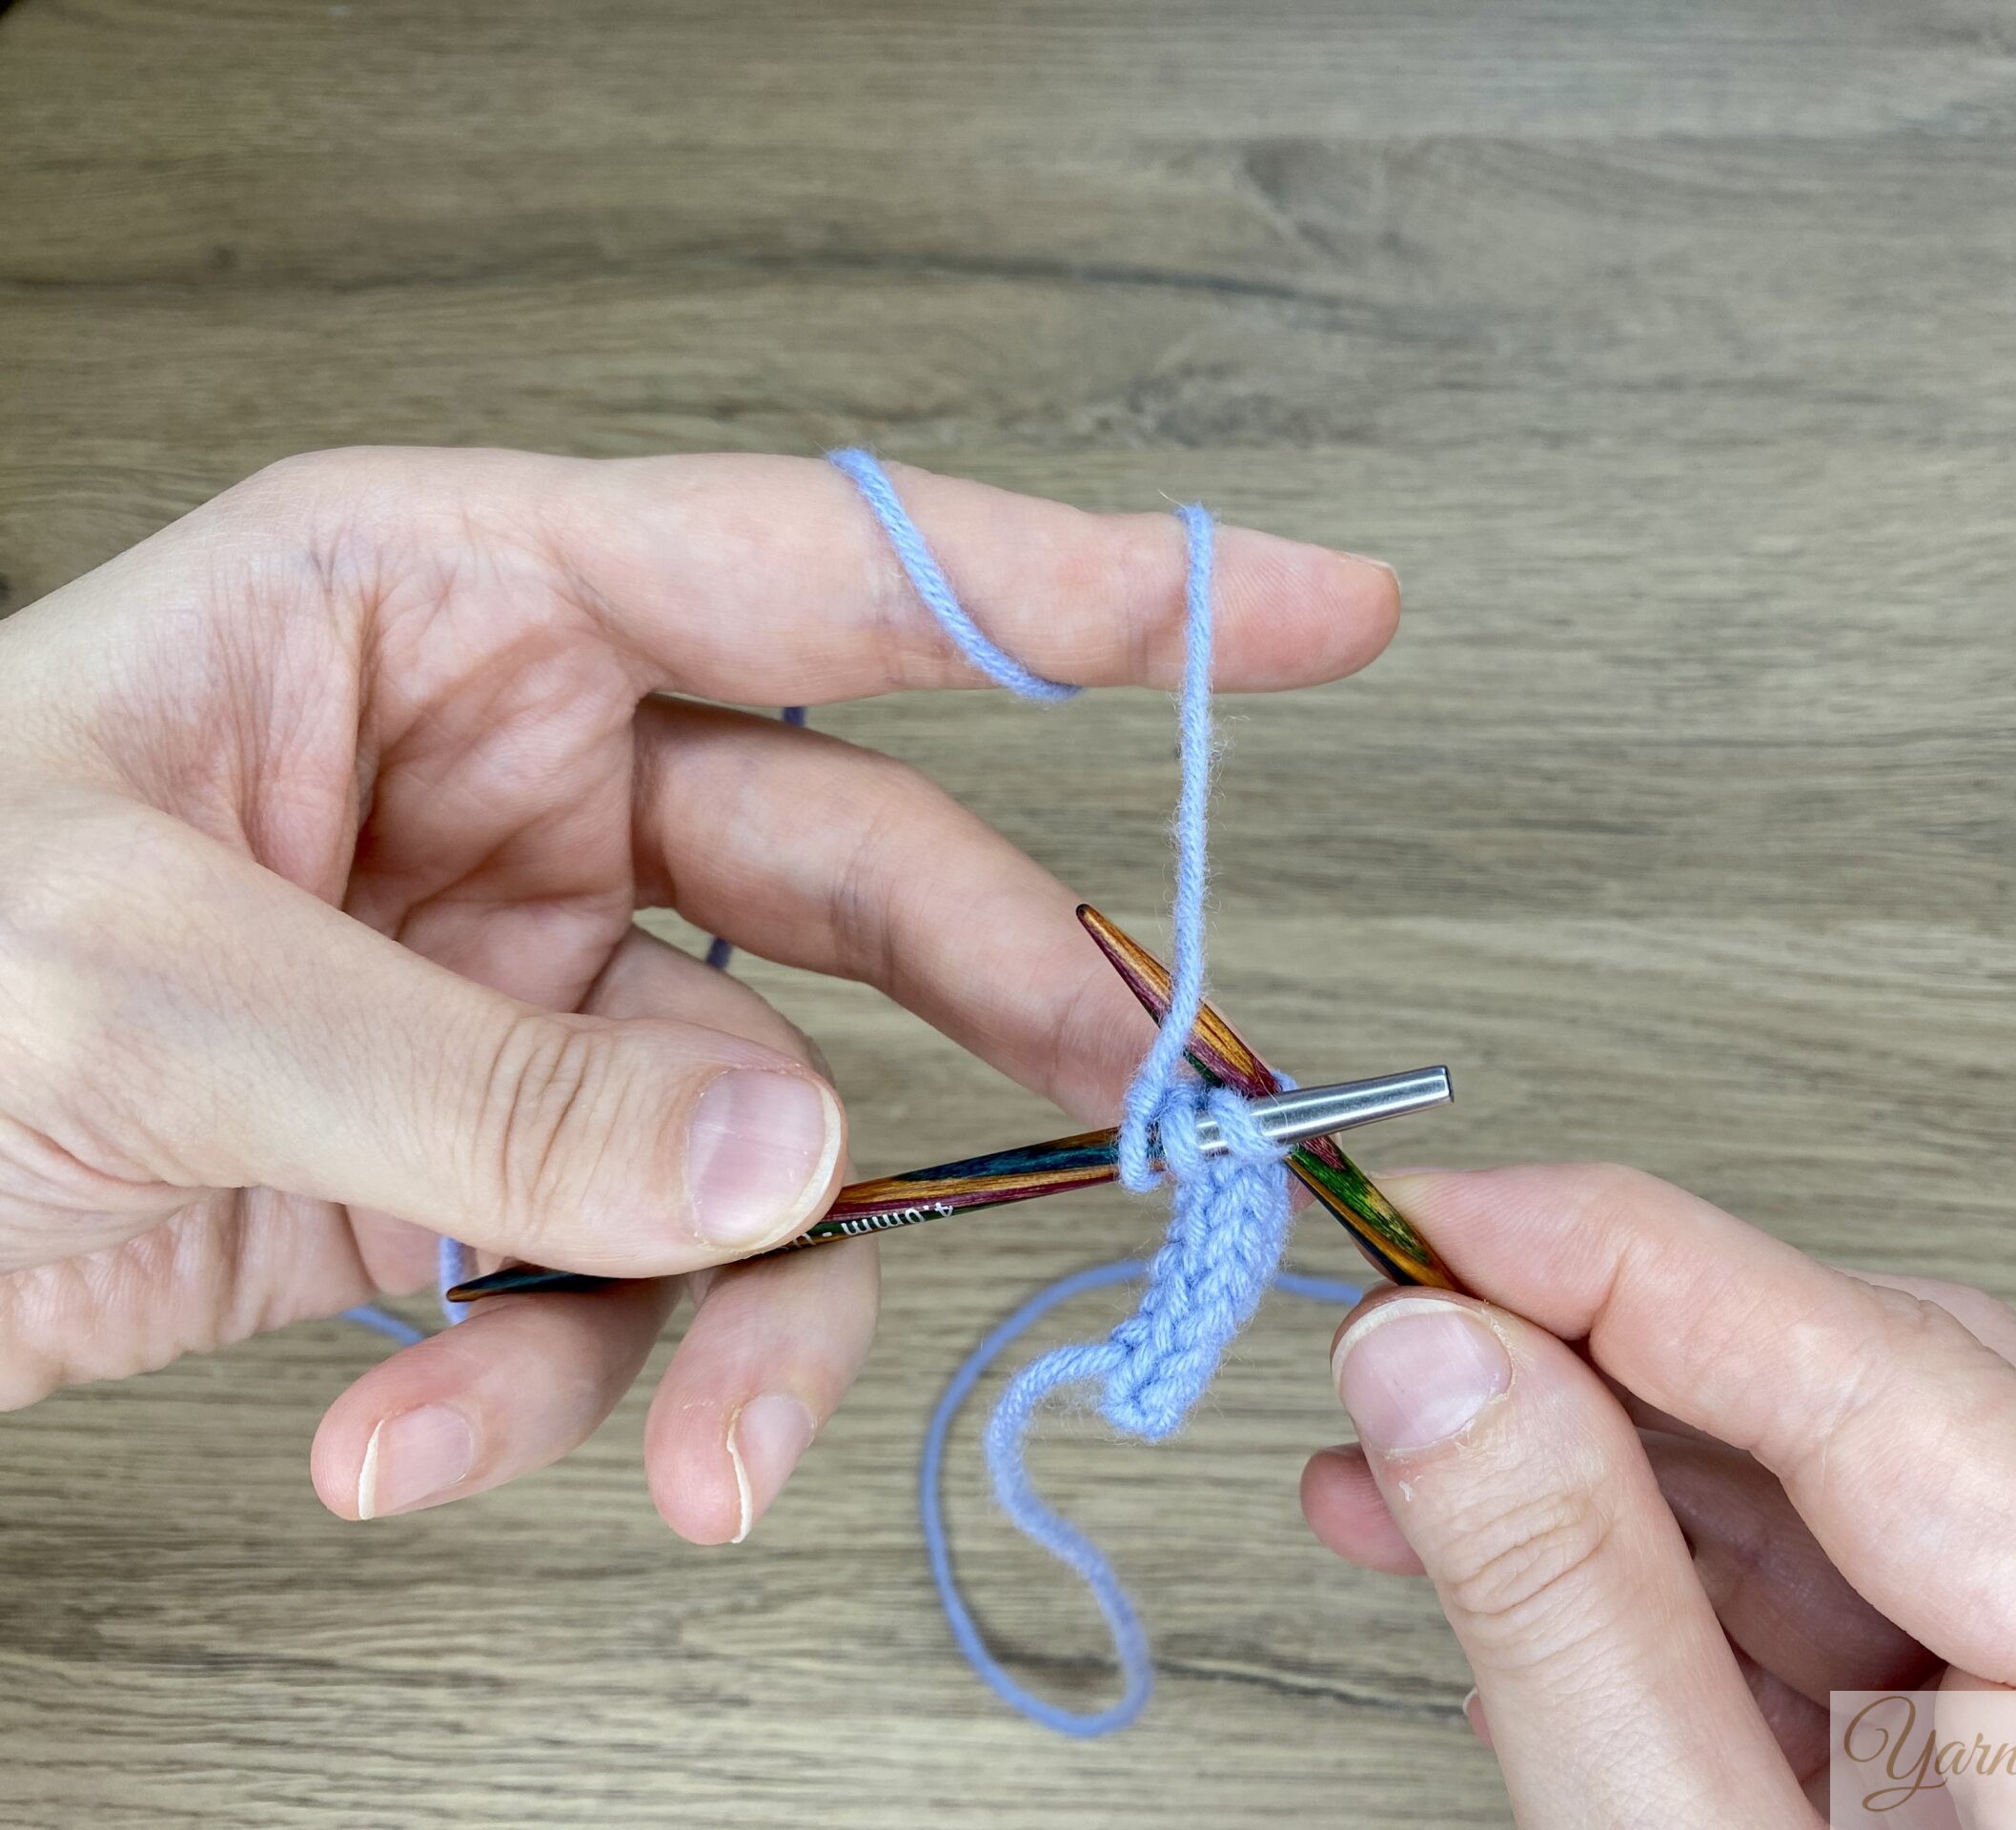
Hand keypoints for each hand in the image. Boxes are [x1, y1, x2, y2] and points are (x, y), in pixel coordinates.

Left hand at [0, 446, 1395, 1540]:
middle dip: (999, 1011)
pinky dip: (544, 1385)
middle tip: (1139, 1113)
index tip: (1307, 611)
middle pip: (856, 875)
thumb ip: (483, 1085)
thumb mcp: (139, 983)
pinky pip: (609, 1271)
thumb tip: (785, 1167)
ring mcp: (515, 976)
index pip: (831, 565)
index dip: (1099, 583)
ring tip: (686, 1455)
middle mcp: (516, 776)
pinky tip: (404, 1440)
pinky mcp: (477, 1159)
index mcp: (448, 604)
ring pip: (756, 1128)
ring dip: (739, 1311)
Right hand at [1302, 1166, 2015, 1825]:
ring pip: (1837, 1483)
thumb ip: (1571, 1613)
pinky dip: (1651, 1557)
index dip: (1624, 1258)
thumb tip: (1433, 1364)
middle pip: (1878, 1392)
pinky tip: (1500, 1546)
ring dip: (1603, 1450)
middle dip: (1607, 1343)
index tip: (1424, 1218)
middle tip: (1392, 1319)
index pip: (1889, 1372)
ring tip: (1389, 1458)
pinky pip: (1828, 1593)